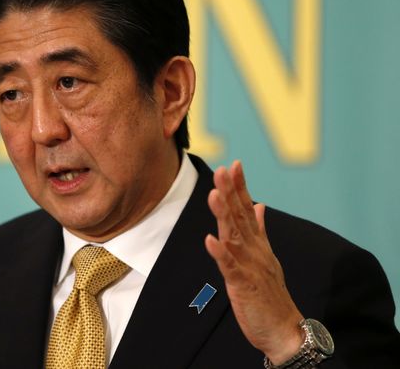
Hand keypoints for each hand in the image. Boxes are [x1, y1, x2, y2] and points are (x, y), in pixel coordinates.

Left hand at [204, 161, 303, 364]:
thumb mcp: (265, 256)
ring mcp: (249, 266)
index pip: (247, 209)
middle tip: (223, 170)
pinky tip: (210, 240)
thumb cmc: (270, 293)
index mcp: (257, 243)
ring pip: (233, 236)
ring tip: (214, 195)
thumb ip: (260, 229)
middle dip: (231, 192)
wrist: (284, 329)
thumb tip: (259, 205)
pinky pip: (229, 267)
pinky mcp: (243, 284)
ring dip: (224, 215)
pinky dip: (220, 253)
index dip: (240, 187)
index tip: (234, 164)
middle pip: (240, 216)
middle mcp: (254, 250)